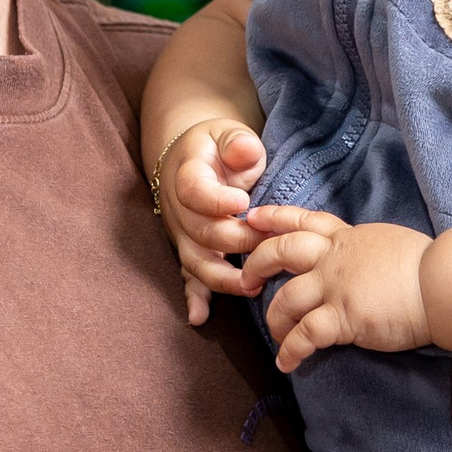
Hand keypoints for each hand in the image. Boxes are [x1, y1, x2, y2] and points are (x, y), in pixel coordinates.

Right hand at [155, 122, 266, 323]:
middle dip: (239, 241)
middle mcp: (179, 209)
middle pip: (203, 232)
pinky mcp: (188, 250)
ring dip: (224, 277)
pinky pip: (188, 276)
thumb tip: (246, 151)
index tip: (244, 203)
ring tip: (252, 286)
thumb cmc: (219, 148)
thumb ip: (238, 143)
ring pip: (197, 261)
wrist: (193, 157)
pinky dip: (193, 298)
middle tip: (272, 243)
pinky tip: (199, 317)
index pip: (194, 192)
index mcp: (187, 175)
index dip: (216, 200)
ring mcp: (182, 234)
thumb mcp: (229, 134)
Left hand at [236, 209, 432, 374]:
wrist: (443, 284)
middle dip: (257, 264)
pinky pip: (305, 336)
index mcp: (347, 238)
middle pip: (280, 251)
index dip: (274, 218)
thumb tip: (361, 258)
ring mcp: (337, 287)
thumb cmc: (427, 267)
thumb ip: (364, 249)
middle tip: (246, 281)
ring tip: (277, 336)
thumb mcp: (389, 242)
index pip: (304, 220)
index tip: (252, 220)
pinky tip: (287, 364)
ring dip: (274, 320)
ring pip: (286, 299)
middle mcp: (335, 258)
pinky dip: (291, 352)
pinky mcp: (344, 317)